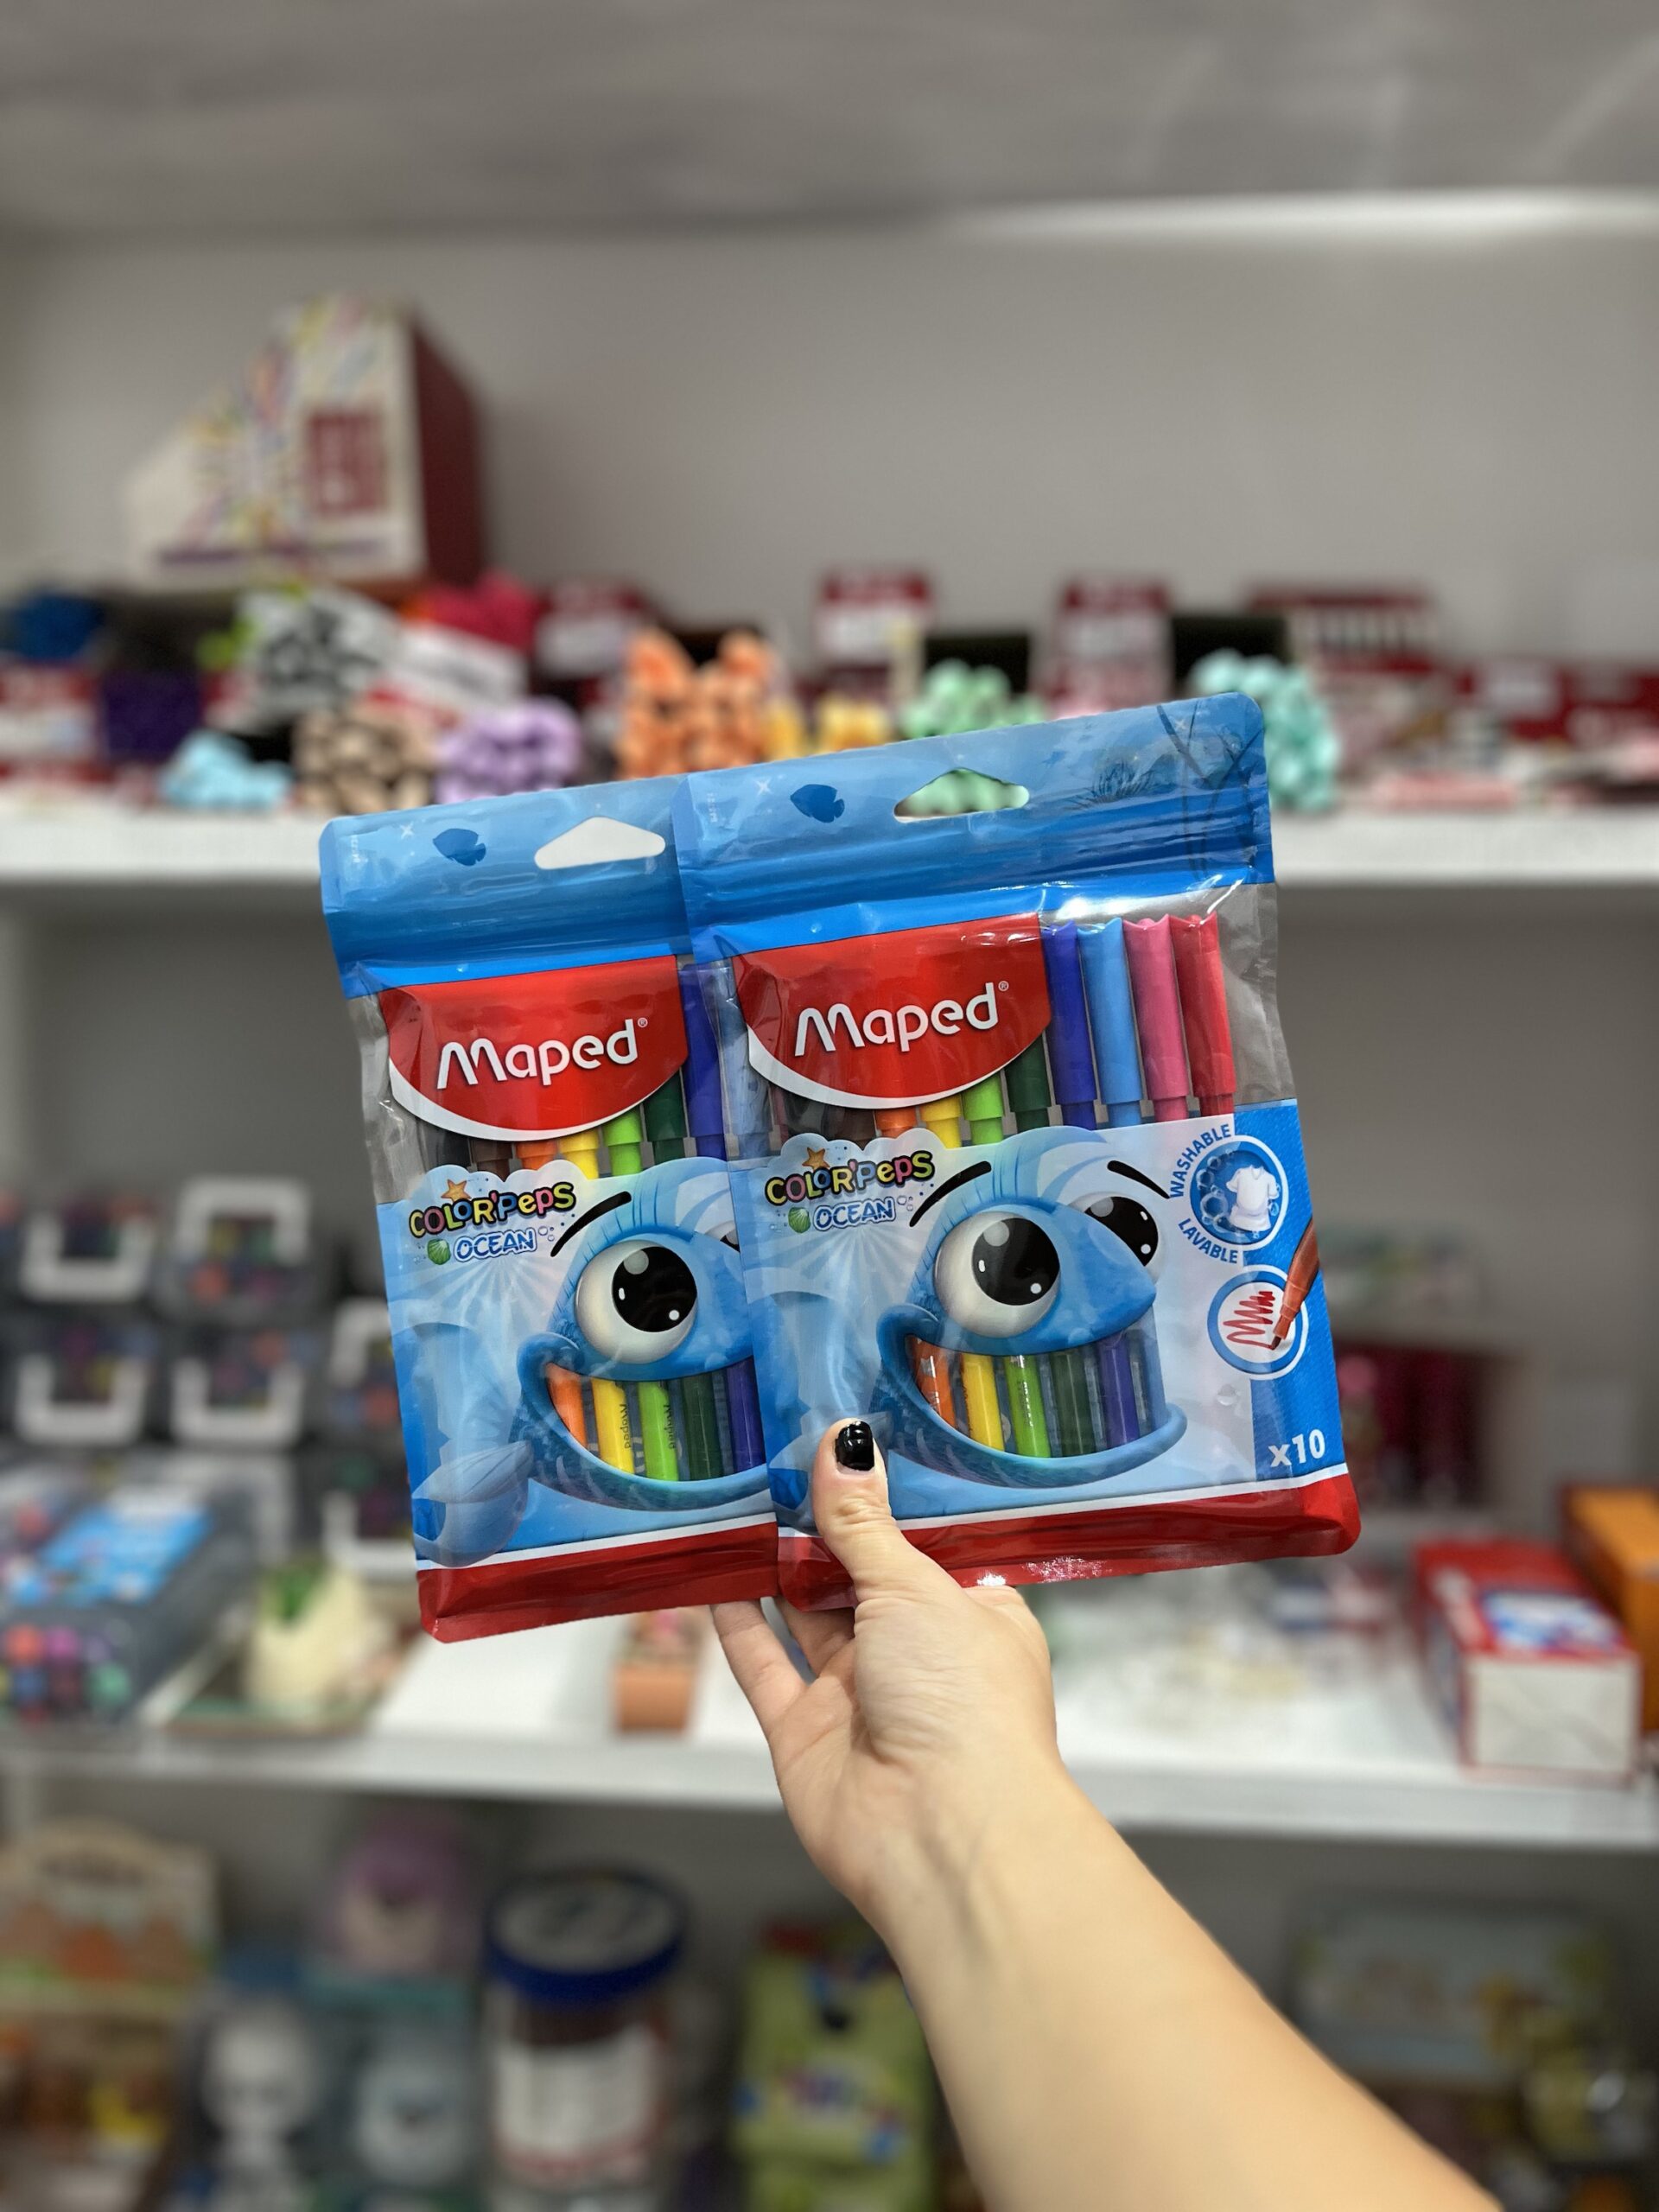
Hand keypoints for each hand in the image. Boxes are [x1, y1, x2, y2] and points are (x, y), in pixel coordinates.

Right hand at [713, 1420, 1066, 1939]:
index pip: (925, 1544)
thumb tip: (842, 1446)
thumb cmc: (962, 1701)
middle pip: (858, 1576)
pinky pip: (763, 1666)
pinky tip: (709, 1571)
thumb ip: (864, 1523)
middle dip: (821, 1526)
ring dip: (774, 1564)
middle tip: (775, 1454)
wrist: (941, 1835)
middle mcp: (918, 1655)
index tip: (844, 1443)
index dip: (884, 1498)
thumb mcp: (914, 1587)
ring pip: (806, 1615)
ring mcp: (859, 1695)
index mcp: (973, 1615)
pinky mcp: (805, 1733)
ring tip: (736, 1494)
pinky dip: (735, 1622)